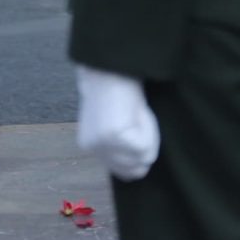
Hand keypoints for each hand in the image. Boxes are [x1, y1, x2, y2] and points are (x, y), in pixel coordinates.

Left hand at [75, 65, 159, 181]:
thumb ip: (119, 143)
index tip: (140, 134)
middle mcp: (94, 148)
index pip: (122, 172)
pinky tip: (139, 112)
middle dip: (145, 150)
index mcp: (90, 144)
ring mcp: (104, 144)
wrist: (111, 66)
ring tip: (138, 115)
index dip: (138, 157)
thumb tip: (138, 168)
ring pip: (143, 159)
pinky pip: (145, 147)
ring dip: (149, 139)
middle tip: (140, 122)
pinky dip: (149, 130)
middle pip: (134, 171)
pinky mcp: (115, 136)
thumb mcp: (115, 121)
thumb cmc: (117, 88)